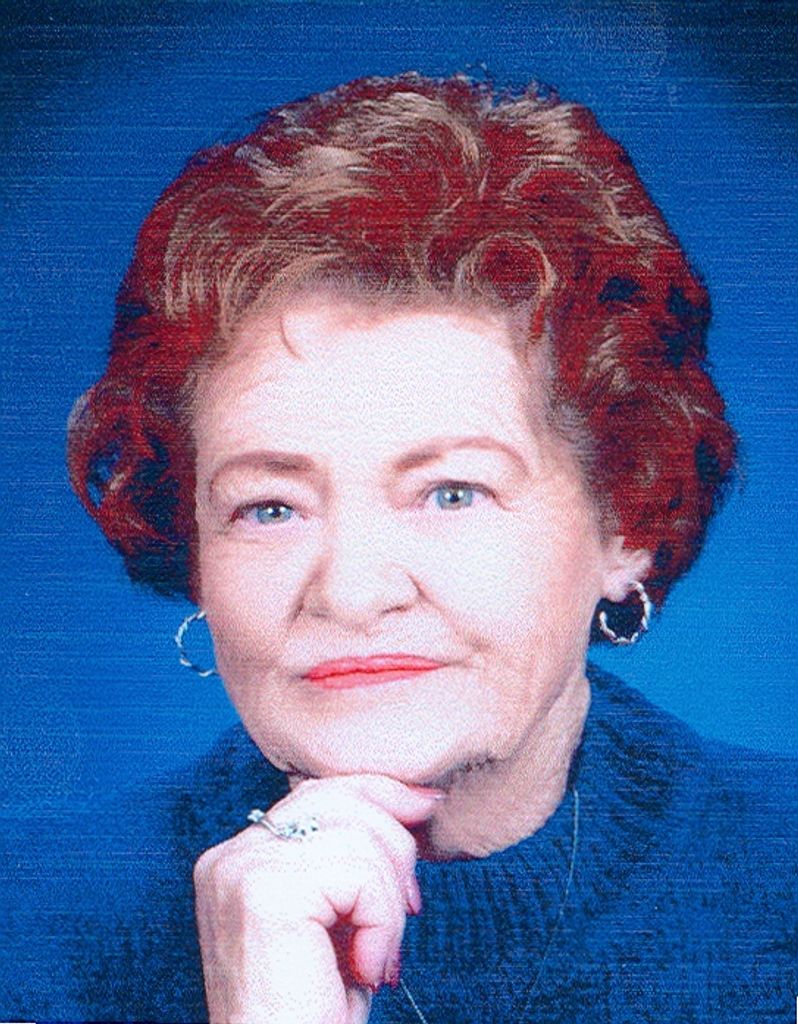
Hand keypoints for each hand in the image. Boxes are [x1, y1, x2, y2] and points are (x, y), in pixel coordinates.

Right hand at [193, 774, 443, 1023]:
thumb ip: (351, 856)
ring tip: (378, 955)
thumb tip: (416, 799)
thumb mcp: (337, 917)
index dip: (381, 792)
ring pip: (358, 837)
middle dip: (395, 845)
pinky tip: (367, 967)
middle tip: (410, 908)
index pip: (319, 790)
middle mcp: (230, 856)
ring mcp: (241, 870)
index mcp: (240, 857)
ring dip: (390, 902)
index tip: (427, 807)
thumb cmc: (313, 1009)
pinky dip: (381, 922)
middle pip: (340, 797)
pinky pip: (359, 873)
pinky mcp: (264, 893)